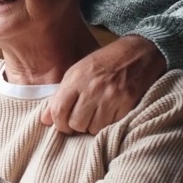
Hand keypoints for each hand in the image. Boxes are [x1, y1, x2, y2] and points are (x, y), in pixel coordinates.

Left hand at [41, 35, 166, 133]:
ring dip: (92, 127)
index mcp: (76, 79)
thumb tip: (45, 120)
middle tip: (81, 120)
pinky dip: (108, 125)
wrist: (137, 54)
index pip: (59, 110)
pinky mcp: (127, 105)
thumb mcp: (77, 73)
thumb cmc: (103, 63)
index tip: (62, 124)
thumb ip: (60, 96)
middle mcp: (92, 89)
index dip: (58, 123)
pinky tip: (109, 114)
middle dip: (76, 126)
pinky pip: (111, 126)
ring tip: (95, 116)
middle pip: (76, 123)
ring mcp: (111, 98)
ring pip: (93, 128)